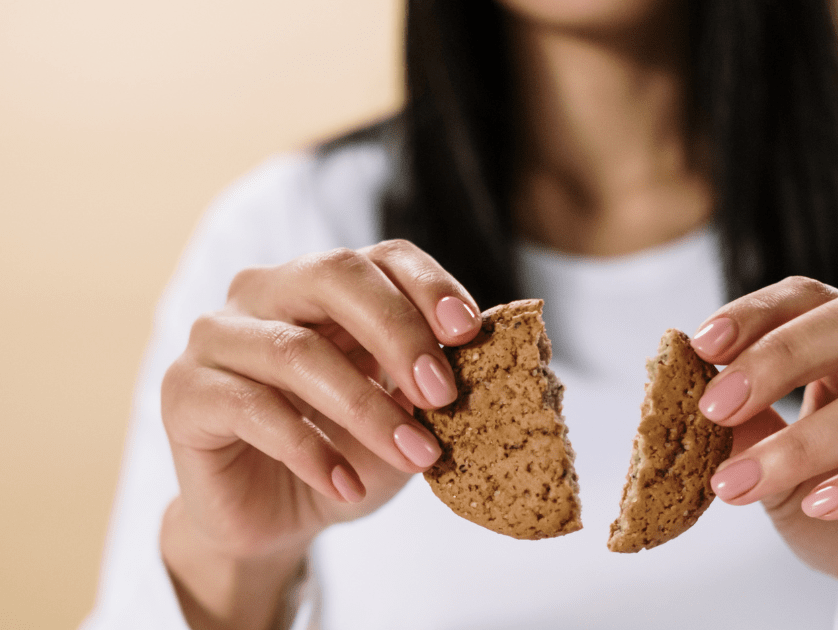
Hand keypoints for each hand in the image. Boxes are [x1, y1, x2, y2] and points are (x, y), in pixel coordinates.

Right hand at [160, 240, 480, 629]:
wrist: (274, 518)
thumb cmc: (344, 450)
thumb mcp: (403, 415)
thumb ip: (428, 382)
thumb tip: (473, 359)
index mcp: (326, 285)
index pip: (383, 257)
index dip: (429, 285)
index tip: (469, 332)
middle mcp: (266, 293)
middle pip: (333, 276)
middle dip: (398, 331)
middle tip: (444, 394)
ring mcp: (218, 336)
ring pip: (295, 350)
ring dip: (366, 407)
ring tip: (415, 456)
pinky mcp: (185, 392)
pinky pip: (252, 409)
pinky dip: (311, 450)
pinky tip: (347, 485)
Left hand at [692, 277, 837, 629]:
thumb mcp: (781, 473)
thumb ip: (750, 432)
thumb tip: (699, 395)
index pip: (816, 298)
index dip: (757, 315)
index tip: (700, 347)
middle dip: (779, 360)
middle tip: (716, 407)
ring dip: (805, 445)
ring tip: (745, 483)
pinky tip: (824, 503)